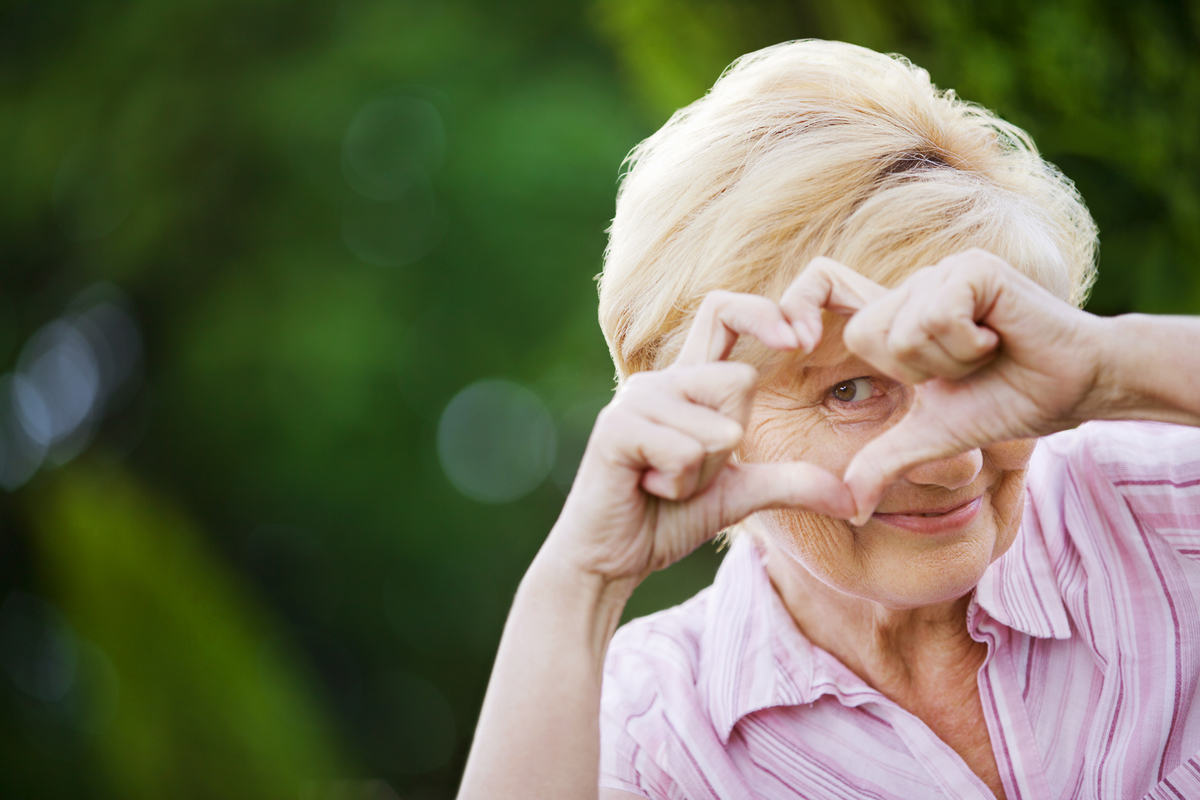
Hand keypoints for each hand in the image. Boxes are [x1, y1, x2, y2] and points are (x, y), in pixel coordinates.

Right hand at [543, 290, 856, 586]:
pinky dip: (678, 484)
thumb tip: (855, 498)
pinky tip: (646, 488)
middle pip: (739, 382)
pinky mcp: (616, 429)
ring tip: (662, 483)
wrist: (608, 560)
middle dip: (730, 446)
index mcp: (687, 382)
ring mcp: (635, 400)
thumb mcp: (740, 495)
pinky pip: (686, 451)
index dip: (762, 313)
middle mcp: (660, 380)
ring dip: (702, 475)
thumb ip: (792, 482)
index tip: (800, 339)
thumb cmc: (665, 519)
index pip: (723, 313)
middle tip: (687, 473)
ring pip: (718, 427)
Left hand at [784, 249, 1104, 521]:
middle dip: (915, 373)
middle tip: (961, 368)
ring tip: (984, 353)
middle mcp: (913, 286)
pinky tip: (997, 337)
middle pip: (865, 334)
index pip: (820, 292)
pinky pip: (936, 316)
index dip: (797, 307)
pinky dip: (967, 345)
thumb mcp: (931, 439)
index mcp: (895, 317)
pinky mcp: (971, 268)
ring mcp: (941, 273)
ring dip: (948, 363)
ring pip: (904, 330)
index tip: (787, 340)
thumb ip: (884, 463)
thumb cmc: (1005, 402)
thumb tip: (849, 509)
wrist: (1073, 389)